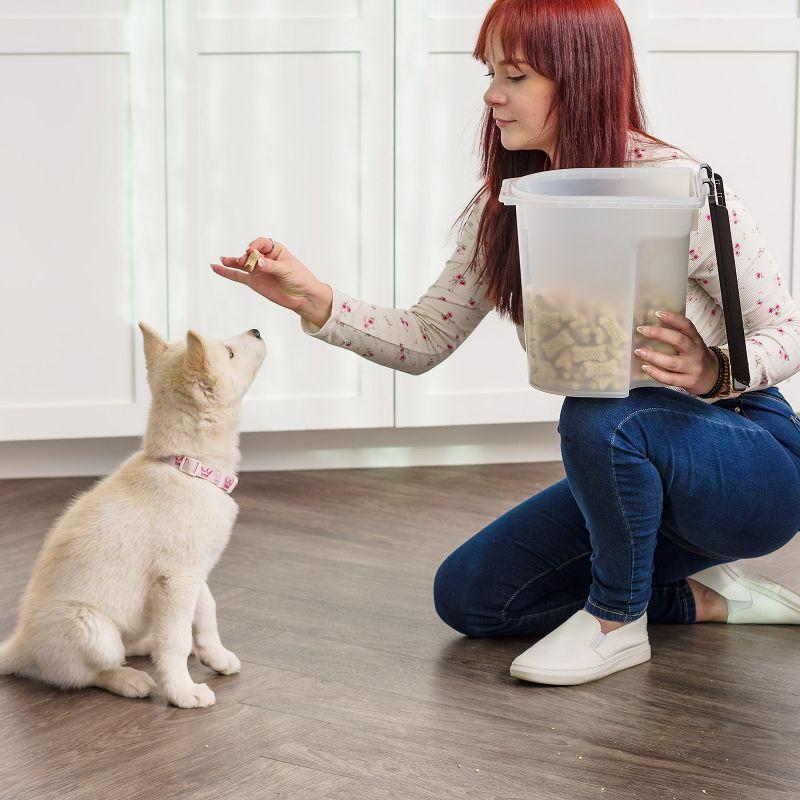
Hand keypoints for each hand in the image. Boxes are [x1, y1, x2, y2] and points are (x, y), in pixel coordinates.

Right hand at [210, 237, 332, 326]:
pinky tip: (215, 267)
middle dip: (245, 256)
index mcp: (275, 250)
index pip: (261, 243)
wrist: (303, 297)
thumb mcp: (287, 270)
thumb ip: (271, 266)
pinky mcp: (253, 282)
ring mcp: (257, 270)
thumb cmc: (300, 279)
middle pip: (250, 253)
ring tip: (222, 260)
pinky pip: (237, 276)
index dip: (255, 246)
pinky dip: (226, 272)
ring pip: (241, 263)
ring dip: (232, 261)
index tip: (251, 251)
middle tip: (244, 261)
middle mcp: (264, 258)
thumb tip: (258, 263)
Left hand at [633, 310, 719, 394]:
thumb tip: (651, 325)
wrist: (713, 377)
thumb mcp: (692, 343)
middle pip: (679, 341)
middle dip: (659, 334)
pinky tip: (645, 367)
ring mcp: (693, 368)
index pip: (687, 326)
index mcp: (696, 340)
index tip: (657, 313)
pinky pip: (670, 379)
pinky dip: (656, 373)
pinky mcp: (689, 382)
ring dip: (653, 356)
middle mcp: (696, 353)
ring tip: (638, 351)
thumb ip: (677, 335)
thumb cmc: (695, 356)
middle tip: (642, 330)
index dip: (673, 318)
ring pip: (672, 363)